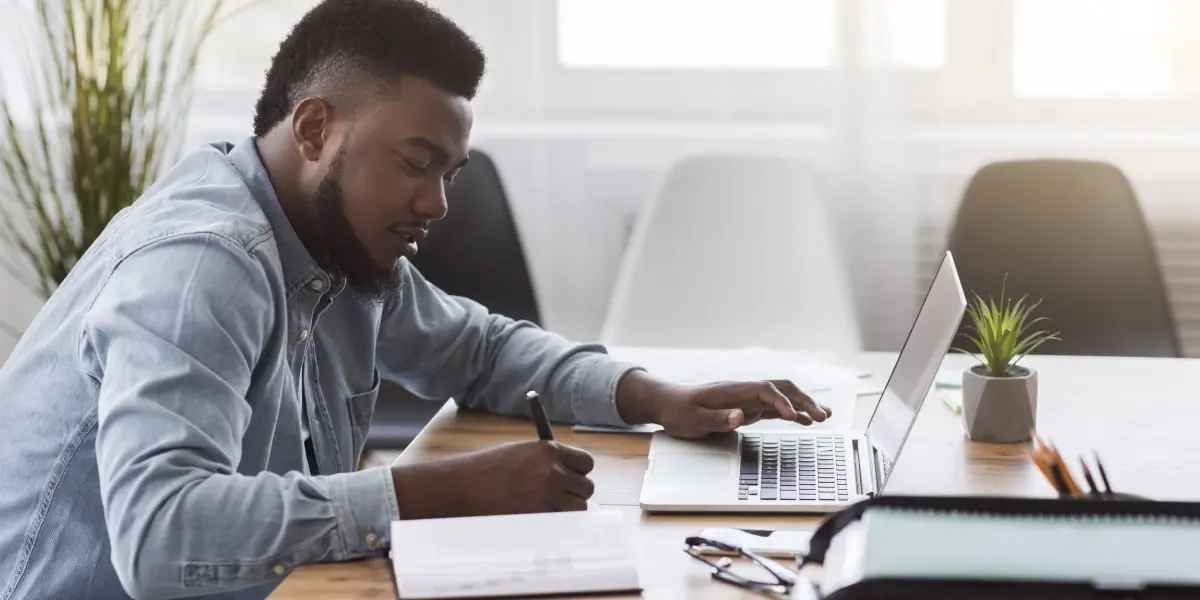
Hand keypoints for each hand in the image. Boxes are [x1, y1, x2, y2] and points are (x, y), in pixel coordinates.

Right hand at [390, 440, 595, 518]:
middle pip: (587, 487)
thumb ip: (545, 460)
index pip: (586, 462)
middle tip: (558, 498)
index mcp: (549, 450)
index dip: (579, 472)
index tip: (571, 478)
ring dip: (567, 511)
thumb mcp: (519, 453)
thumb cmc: (485, 470)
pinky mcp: (541, 517)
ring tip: (545, 510)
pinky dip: (555, 524)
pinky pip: (562, 523)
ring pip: (579, 508)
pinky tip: (538, 519)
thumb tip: (567, 473)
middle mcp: (554, 471)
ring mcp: (548, 496)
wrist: (461, 487)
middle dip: (575, 494)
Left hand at [616, 370, 831, 439]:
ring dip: (802, 405)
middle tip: (822, 416)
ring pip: (782, 397)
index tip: (793, 416)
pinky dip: (791, 413)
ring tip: (824, 416)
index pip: (766, 390)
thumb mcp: (693, 419)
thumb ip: (718, 418)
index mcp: (733, 390)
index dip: (782, 401)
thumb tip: (741, 416)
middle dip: (803, 400)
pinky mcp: (747, 409)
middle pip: (781, 389)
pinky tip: (804, 421)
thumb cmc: (679, 411)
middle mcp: (744, 392)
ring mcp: (747, 399)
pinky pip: (774, 409)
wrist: (668, 403)